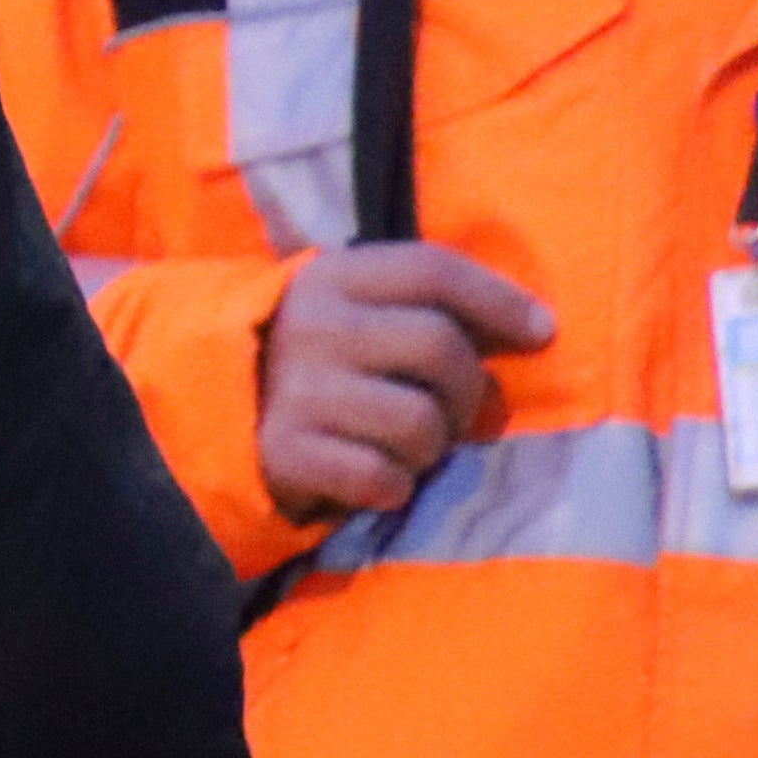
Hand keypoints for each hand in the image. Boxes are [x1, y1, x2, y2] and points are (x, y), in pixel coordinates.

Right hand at [257, 239, 557, 522]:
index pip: (434, 271)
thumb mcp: (355, 313)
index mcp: (334, 277)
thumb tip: (534, 327)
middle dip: (466, 390)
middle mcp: (314, 327)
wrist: (215, 415)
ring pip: (420, 423)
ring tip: (407, 446)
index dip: (498, 300)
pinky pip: (382, 479)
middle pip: (440, 348)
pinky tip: (375, 478)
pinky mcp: (286, 454)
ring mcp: (298, 392)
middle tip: (454, 411)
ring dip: (430, 447)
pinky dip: (393, 486)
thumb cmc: (315, 363)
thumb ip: (425, 309)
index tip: (541, 332)